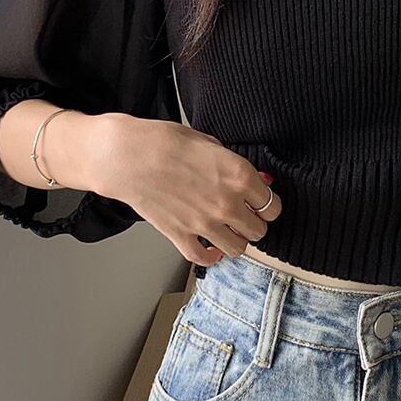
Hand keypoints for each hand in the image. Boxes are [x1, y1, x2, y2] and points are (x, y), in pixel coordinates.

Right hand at [77, 113, 282, 266]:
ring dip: (236, 240)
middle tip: (245, 216)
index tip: (261, 203)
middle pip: (259, 231)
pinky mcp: (181, 235)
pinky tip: (211, 246)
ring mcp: (205, 223)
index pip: (272, 206)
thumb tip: (255, 180)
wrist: (127, 155)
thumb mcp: (210, 143)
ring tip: (228, 230)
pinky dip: (211, 256)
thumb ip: (235, 166)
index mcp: (239, 176)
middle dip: (254, 223)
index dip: (268, 205)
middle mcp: (227, 203)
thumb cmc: (165, 142)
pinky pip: (204, 258)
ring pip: (238, 249)